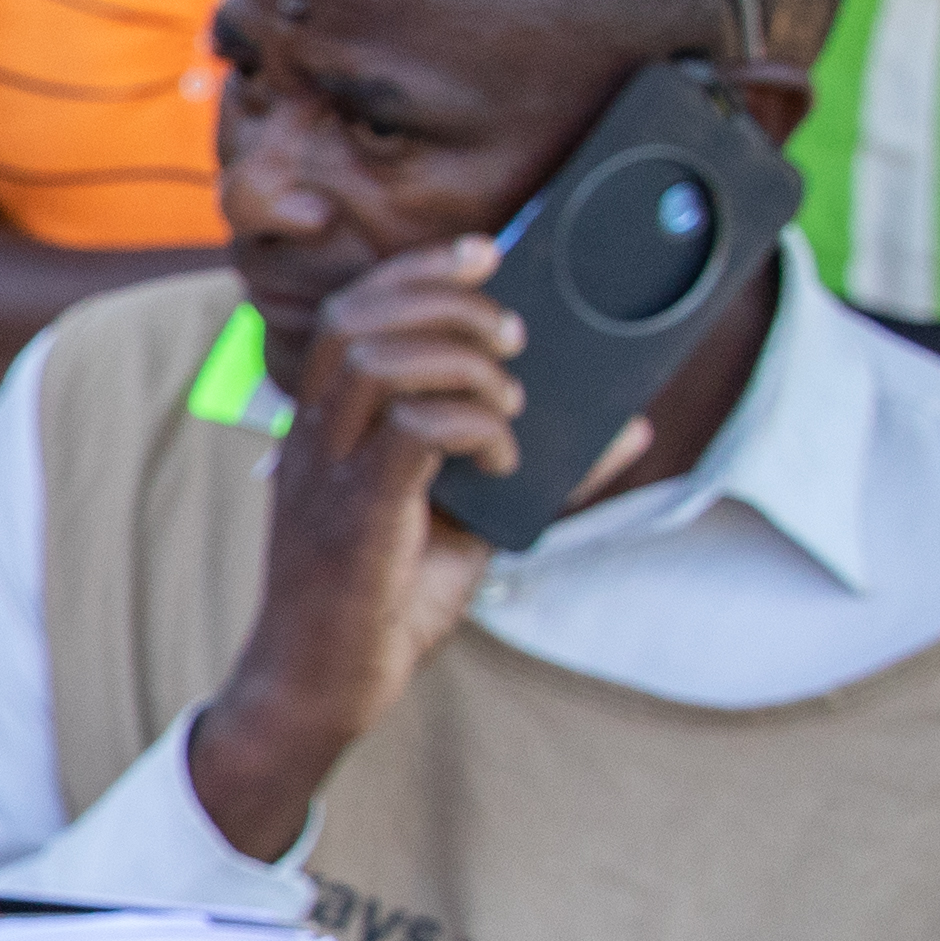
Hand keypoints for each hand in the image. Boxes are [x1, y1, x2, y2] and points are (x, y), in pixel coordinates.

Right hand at [177, 243, 652, 859]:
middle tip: (514, 336)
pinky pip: (414, 429)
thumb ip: (535, 469)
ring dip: (466, 365)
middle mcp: (313, 438)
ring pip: (382, 361)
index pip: (352, 313)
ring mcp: (328, 475)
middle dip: (449, 303)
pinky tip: (504, 459)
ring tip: (511, 403)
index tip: (482, 253)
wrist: (318, 687)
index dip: (415, 269)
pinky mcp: (356, 514)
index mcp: (325, 427)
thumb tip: (626, 429)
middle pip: (360, 319)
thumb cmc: (379, 606)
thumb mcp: (469, 523)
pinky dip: (476, 426)